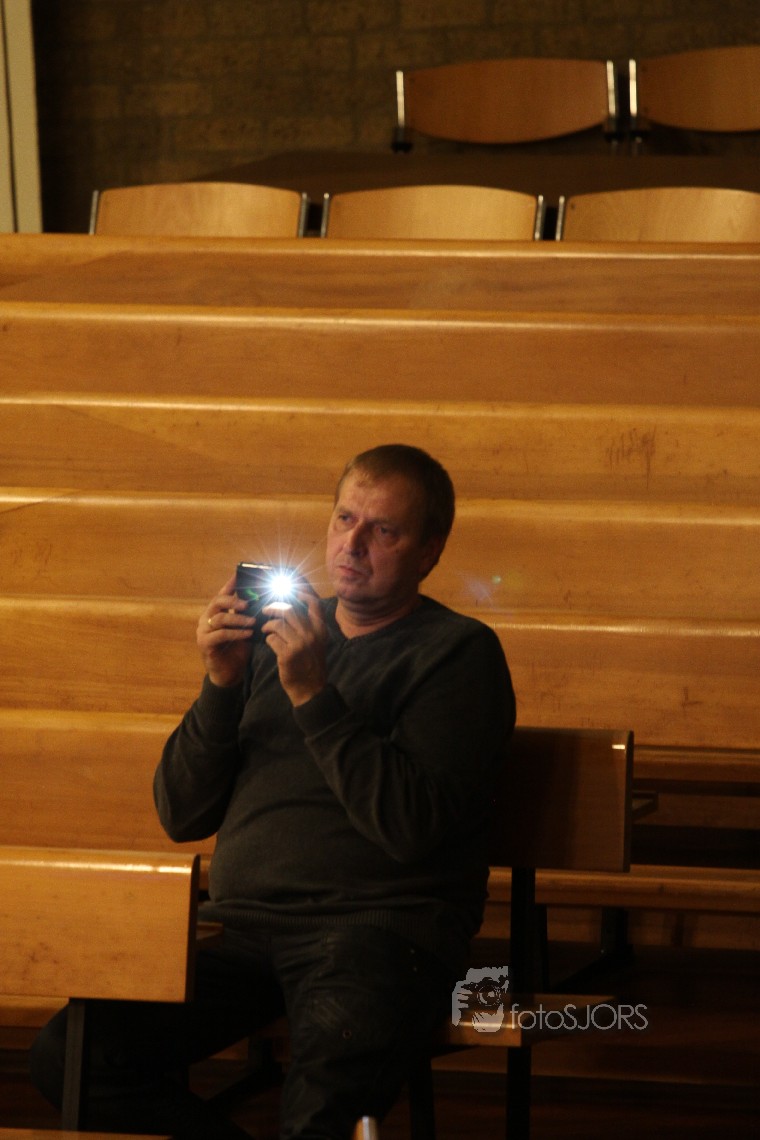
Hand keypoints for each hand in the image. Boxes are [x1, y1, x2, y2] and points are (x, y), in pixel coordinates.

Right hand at [197, 575, 255, 687]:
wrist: (229, 674)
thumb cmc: (238, 649)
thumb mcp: (245, 629)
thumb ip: (248, 615)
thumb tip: (264, 601)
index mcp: (216, 612)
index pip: (222, 594)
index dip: (230, 585)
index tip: (240, 575)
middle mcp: (207, 618)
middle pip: (217, 602)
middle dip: (234, 600)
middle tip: (248, 603)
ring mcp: (204, 631)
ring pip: (220, 618)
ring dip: (238, 619)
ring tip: (253, 622)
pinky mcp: (205, 644)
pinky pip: (220, 634)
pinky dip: (235, 633)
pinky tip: (248, 634)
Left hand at [261, 588, 327, 706]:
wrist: (310, 689)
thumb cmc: (311, 663)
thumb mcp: (317, 642)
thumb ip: (309, 625)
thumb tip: (291, 606)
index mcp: (320, 629)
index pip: (313, 603)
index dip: (302, 592)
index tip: (292, 589)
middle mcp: (312, 634)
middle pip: (289, 610)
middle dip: (274, 607)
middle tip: (266, 610)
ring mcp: (300, 644)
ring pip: (278, 623)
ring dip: (268, 624)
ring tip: (265, 628)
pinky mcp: (288, 654)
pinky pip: (272, 639)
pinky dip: (268, 639)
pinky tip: (270, 642)